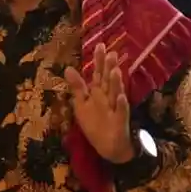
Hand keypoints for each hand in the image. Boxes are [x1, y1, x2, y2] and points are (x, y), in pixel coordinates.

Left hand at [64, 43, 134, 163]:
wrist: (109, 146)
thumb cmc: (95, 123)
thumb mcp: (82, 104)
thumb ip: (77, 86)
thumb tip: (68, 68)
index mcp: (98, 93)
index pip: (98, 74)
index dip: (99, 61)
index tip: (100, 45)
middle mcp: (108, 97)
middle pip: (107, 81)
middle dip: (109, 68)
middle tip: (111, 52)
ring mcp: (115, 108)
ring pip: (115, 94)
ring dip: (115, 83)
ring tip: (115, 71)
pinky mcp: (120, 121)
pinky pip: (121, 112)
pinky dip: (121, 105)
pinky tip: (120, 98)